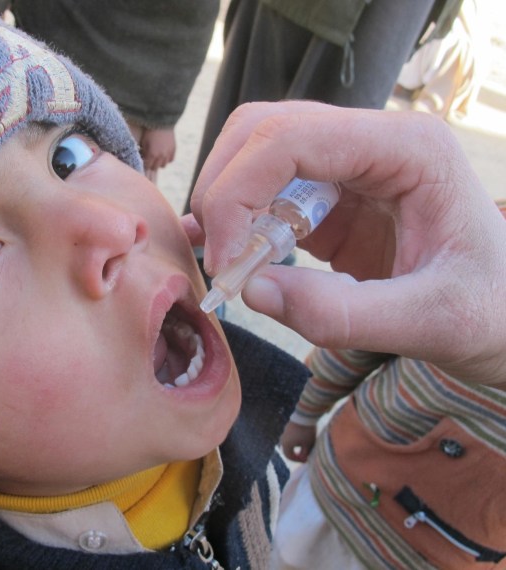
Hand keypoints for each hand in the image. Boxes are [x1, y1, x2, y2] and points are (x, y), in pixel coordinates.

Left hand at [138, 127, 175, 173]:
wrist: (162, 122)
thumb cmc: (150, 132)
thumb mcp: (144, 143)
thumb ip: (143, 153)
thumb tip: (142, 159)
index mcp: (152, 154)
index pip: (147, 166)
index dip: (144, 164)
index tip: (143, 162)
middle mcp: (161, 156)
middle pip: (155, 168)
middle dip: (151, 165)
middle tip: (149, 160)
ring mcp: (168, 154)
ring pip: (163, 165)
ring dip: (159, 163)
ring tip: (156, 158)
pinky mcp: (173, 150)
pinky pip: (170, 160)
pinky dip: (167, 159)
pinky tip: (163, 155)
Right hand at [191, 101, 505, 385]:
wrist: (505, 311)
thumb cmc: (489, 309)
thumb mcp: (432, 321)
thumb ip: (343, 314)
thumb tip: (251, 291)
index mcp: (408, 148)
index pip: (291, 138)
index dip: (239, 193)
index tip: (226, 260)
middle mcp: (373, 140)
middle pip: (263, 131)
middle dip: (224, 192)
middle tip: (219, 259)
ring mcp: (349, 164)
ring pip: (255, 151)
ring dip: (227, 203)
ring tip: (226, 261)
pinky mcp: (331, 195)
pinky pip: (267, 189)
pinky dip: (236, 216)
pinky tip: (223, 249)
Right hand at [279, 422, 315, 462]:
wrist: (305, 416)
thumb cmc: (307, 432)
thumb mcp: (308, 445)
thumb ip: (304, 454)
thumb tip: (303, 458)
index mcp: (286, 445)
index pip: (290, 457)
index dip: (298, 460)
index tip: (306, 460)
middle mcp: (283, 439)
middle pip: (287, 451)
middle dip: (295, 455)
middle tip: (303, 456)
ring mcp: (284, 433)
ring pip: (288, 444)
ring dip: (294, 448)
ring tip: (303, 449)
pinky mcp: (287, 428)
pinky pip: (289, 438)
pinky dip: (294, 442)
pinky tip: (301, 440)